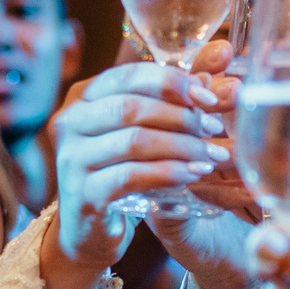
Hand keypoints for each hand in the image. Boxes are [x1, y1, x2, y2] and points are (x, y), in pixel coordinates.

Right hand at [50, 61, 234, 267]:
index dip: (172, 81)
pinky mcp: (82, 193)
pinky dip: (167, 173)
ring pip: (134, 141)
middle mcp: (69, 122)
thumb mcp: (147, 130)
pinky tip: (192, 175)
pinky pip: (131, 176)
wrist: (91, 231)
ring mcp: (71, 159)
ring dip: (181, 146)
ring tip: (211, 156)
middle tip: (214, 129)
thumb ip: (180, 94)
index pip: (129, 75)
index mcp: (82, 97)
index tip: (209, 98)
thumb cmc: (122, 171)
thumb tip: (220, 57)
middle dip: (181, 116)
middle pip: (132, 106)